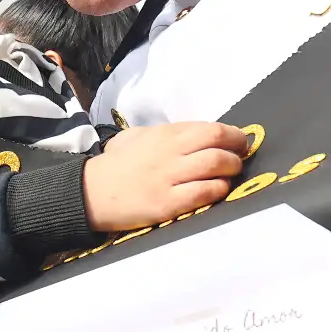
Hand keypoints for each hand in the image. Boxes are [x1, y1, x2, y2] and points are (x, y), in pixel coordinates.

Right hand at [84, 122, 248, 231]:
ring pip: (217, 166)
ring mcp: (170, 178)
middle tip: (240, 157)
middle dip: (238, 150)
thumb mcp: (136, 137)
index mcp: (165, 134)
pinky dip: (219, 190)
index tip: (238, 143)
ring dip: (232, 170)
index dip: (233, 135)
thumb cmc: (115, 165)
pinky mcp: (168, 203)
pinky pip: (204, 193)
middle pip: (219, 143)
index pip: (211, 128)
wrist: (90, 192)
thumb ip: (165, 133)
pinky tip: (218, 190)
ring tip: (230, 175)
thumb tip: (195, 135)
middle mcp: (171, 152)